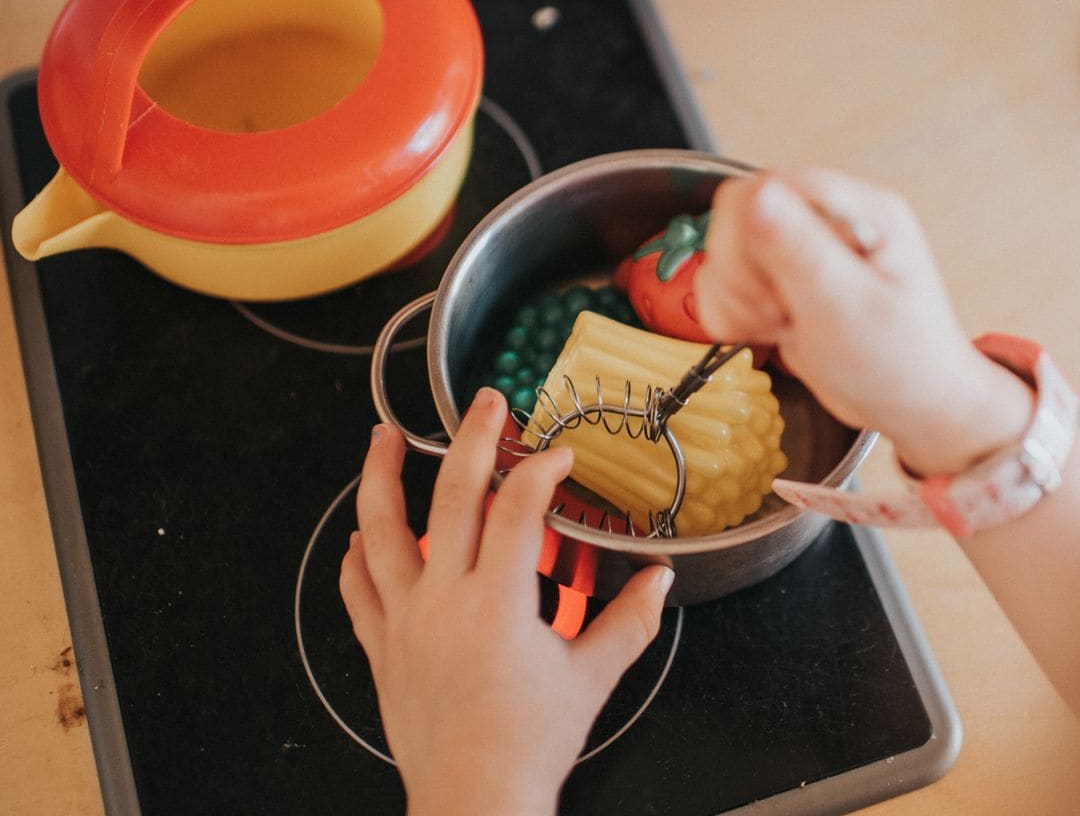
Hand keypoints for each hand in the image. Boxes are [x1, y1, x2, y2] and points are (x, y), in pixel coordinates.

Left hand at [339, 388, 672, 815]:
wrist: (475, 803)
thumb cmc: (529, 747)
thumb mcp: (592, 681)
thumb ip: (630, 623)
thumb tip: (661, 582)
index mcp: (498, 604)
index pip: (518, 508)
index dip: (540, 469)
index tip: (558, 456)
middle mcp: (444, 600)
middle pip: (450, 497)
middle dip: (470, 439)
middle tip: (484, 403)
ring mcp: (405, 620)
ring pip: (382, 531)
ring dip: (381, 476)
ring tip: (383, 435)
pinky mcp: (383, 646)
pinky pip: (358, 590)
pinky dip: (356, 555)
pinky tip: (358, 533)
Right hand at [693, 169, 1032, 474]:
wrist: (909, 407)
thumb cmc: (898, 362)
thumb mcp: (848, 308)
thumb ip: (800, 250)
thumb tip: (758, 195)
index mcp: (857, 210)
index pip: (768, 188)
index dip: (750, 236)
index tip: (769, 286)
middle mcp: (826, 219)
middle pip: (736, 216)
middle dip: (741, 274)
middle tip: (775, 313)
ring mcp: (799, 249)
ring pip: (723, 250)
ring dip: (735, 297)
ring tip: (778, 325)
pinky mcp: (777, 279)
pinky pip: (723, 280)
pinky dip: (730, 312)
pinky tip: (766, 332)